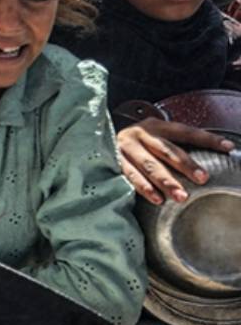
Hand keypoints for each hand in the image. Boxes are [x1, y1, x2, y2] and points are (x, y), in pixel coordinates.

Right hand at [115, 118, 234, 203]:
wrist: (96, 137)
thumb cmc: (135, 143)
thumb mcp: (153, 136)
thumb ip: (173, 145)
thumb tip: (207, 160)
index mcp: (155, 126)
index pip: (185, 132)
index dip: (207, 139)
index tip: (229, 147)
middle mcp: (140, 135)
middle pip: (166, 150)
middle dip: (185, 164)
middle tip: (202, 178)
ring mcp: (126, 148)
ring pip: (149, 166)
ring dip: (166, 181)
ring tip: (182, 196)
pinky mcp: (114, 162)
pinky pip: (131, 176)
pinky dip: (144, 188)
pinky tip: (157, 199)